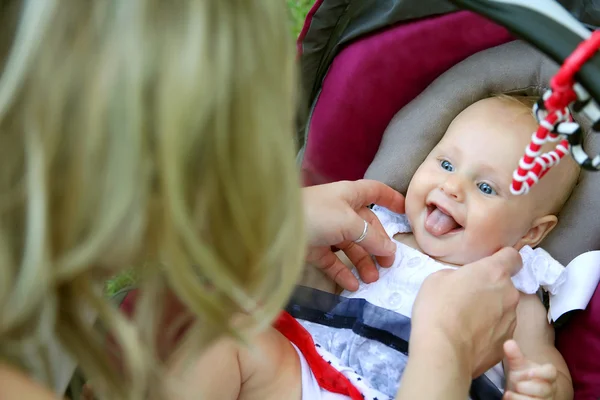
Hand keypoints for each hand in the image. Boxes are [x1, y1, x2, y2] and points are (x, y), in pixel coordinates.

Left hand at [302, 180, 404, 290]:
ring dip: (364, 262)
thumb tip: (390, 250)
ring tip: (372, 280)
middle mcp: (339, 211)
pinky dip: (344, 273)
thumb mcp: (349, 222)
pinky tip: (353, 285)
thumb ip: (371, 236)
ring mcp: (326, 230)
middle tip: (388, 265)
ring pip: (351, 246)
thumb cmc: (316, 214)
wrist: (275, 226)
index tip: (406, 212)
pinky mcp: (314, 248)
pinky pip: (334, 261)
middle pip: (367, 226)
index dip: (391, 198)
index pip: (375, 192)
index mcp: (349, 195)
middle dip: (379, 245)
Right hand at [410, 247, 521, 376]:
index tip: (491, 265)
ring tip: (466, 321)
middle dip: (490, 289)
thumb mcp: (437, 278)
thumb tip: (464, 283)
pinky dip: (488, 331)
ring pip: (503, 309)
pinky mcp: (506, 343)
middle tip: (467, 298)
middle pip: (505, 286)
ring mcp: (511, 320)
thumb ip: (458, 275)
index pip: (512, 257)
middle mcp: (509, 294)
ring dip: (490, 311)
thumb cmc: (437, 308)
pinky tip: (469, 337)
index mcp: (493, 272)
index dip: (502, 259)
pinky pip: (499, 331)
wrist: (442, 351)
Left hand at [503, 340, 557, 399]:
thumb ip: (514, 355)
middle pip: (544, 389)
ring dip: (522, 399)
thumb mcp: (519, 366)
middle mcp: (548, 389)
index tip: (528, 373)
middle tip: (517, 384)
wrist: (527, 393)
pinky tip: (508, 399)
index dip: (541, 373)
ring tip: (508, 394)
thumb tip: (508, 342)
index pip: (550, 372)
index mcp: (547, 375)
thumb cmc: (524, 377)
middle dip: (528, 387)